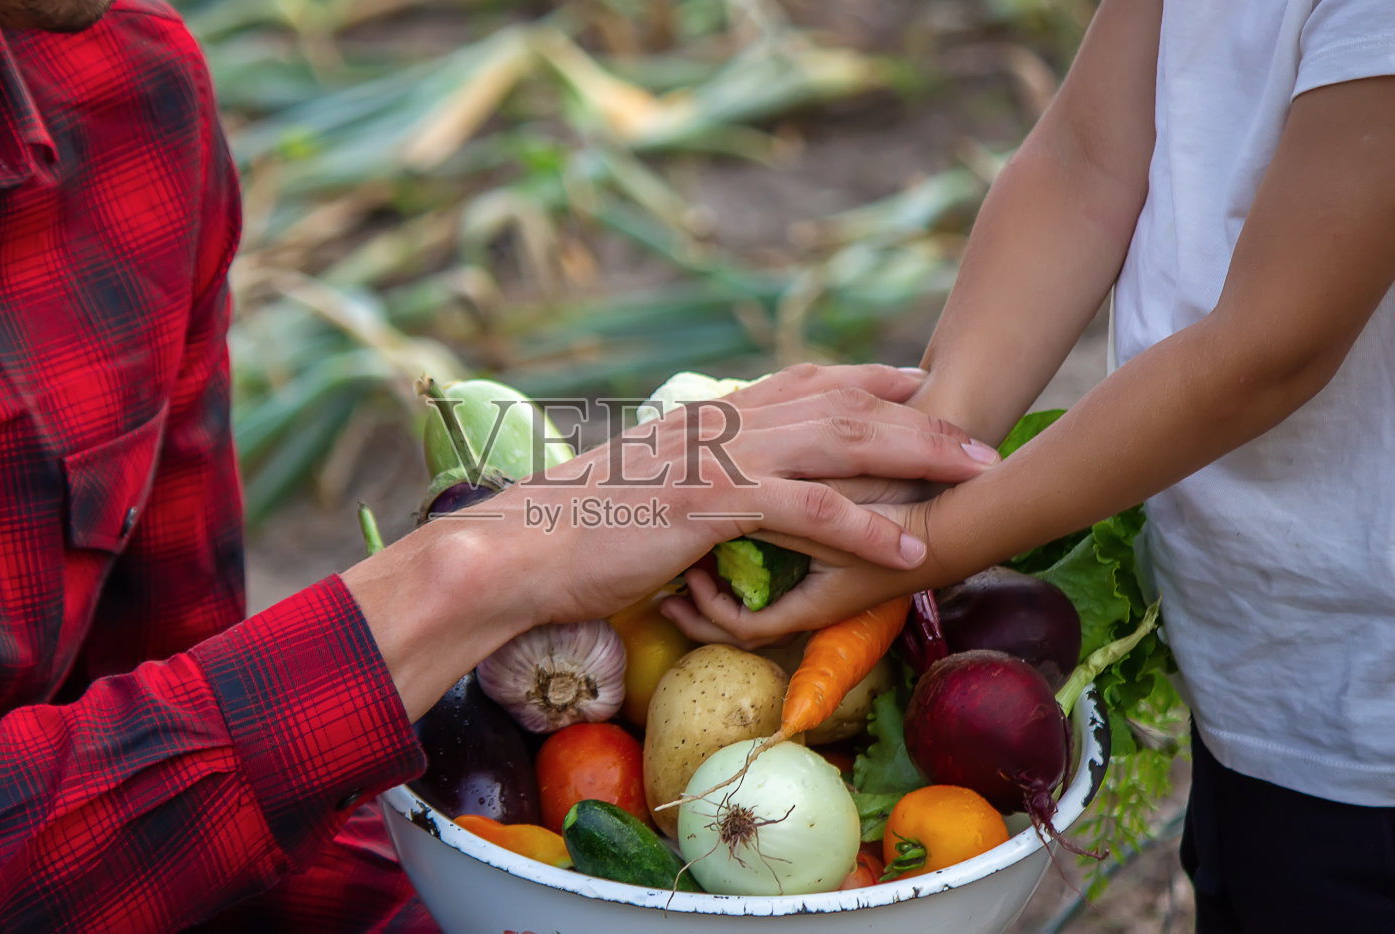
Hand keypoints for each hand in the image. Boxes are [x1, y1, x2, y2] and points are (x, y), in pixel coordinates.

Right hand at [343, 363, 994, 717]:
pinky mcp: (709, 502)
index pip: (802, 384)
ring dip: (915, 460)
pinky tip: (907, 547)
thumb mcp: (644, 491)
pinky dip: (862, 527)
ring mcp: (716, 458)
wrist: (519, 547)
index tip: (914, 383)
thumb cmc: (572, 531)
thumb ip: (690, 479)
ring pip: (838, 445)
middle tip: (977, 432)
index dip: (864, 381)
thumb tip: (717, 496)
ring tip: (974, 475)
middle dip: (916, 419)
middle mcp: (719, 423)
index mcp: (705, 417)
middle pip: (840, 406)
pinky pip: (804, 510)